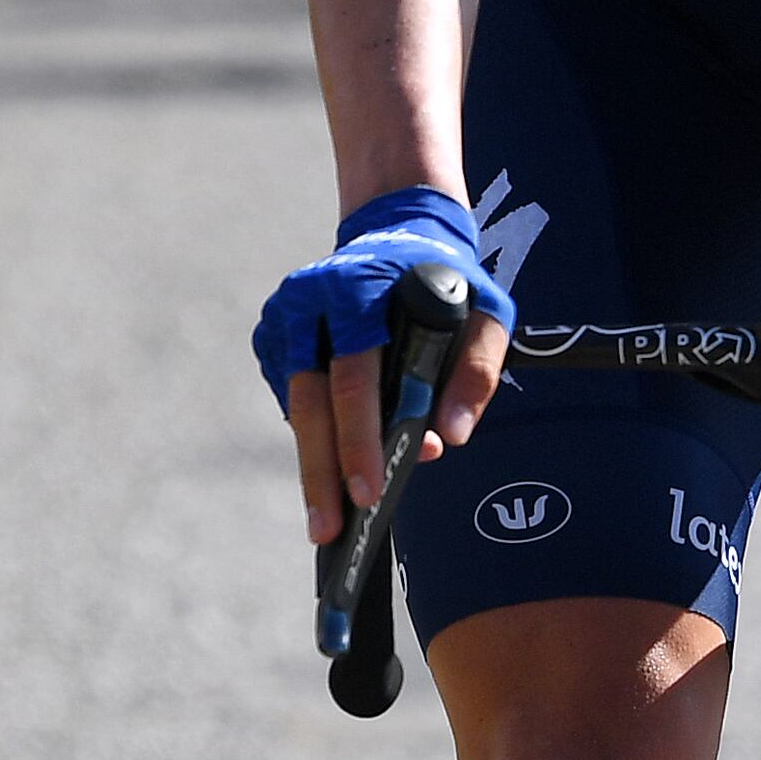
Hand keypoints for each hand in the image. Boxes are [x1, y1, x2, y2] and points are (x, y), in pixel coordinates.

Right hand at [257, 190, 519, 544]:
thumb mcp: (487, 311)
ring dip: (311, 464)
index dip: (362, 439)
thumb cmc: (448, 282)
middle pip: (313, 401)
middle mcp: (312, 300)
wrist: (398, 231)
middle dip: (324, 470)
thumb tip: (452, 437)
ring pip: (296, 405)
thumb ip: (477, 369)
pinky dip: (310, 434)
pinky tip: (327, 470)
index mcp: (361, 290)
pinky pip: (291, 396)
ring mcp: (286, 316)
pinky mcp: (273, 334)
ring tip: (326, 519)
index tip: (371, 490)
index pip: (356, 378)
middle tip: (333, 528)